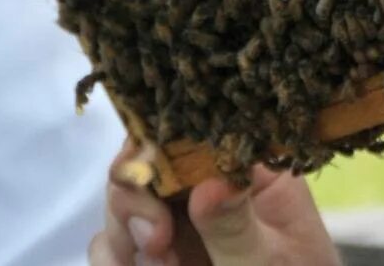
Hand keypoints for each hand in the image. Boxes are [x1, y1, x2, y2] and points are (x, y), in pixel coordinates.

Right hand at [90, 140, 340, 265]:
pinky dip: (111, 259)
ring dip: (121, 233)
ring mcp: (177, 221)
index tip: (146, 172)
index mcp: (247, 169)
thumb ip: (236, 227)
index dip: (158, 140)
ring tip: (159, 265)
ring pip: (122, 203)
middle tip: (155, 240)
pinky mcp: (156, 254)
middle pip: (145, 162)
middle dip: (134, 195)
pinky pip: (112, 245)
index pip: (196, 130)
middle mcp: (207, 185)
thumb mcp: (272, 261)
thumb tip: (210, 182)